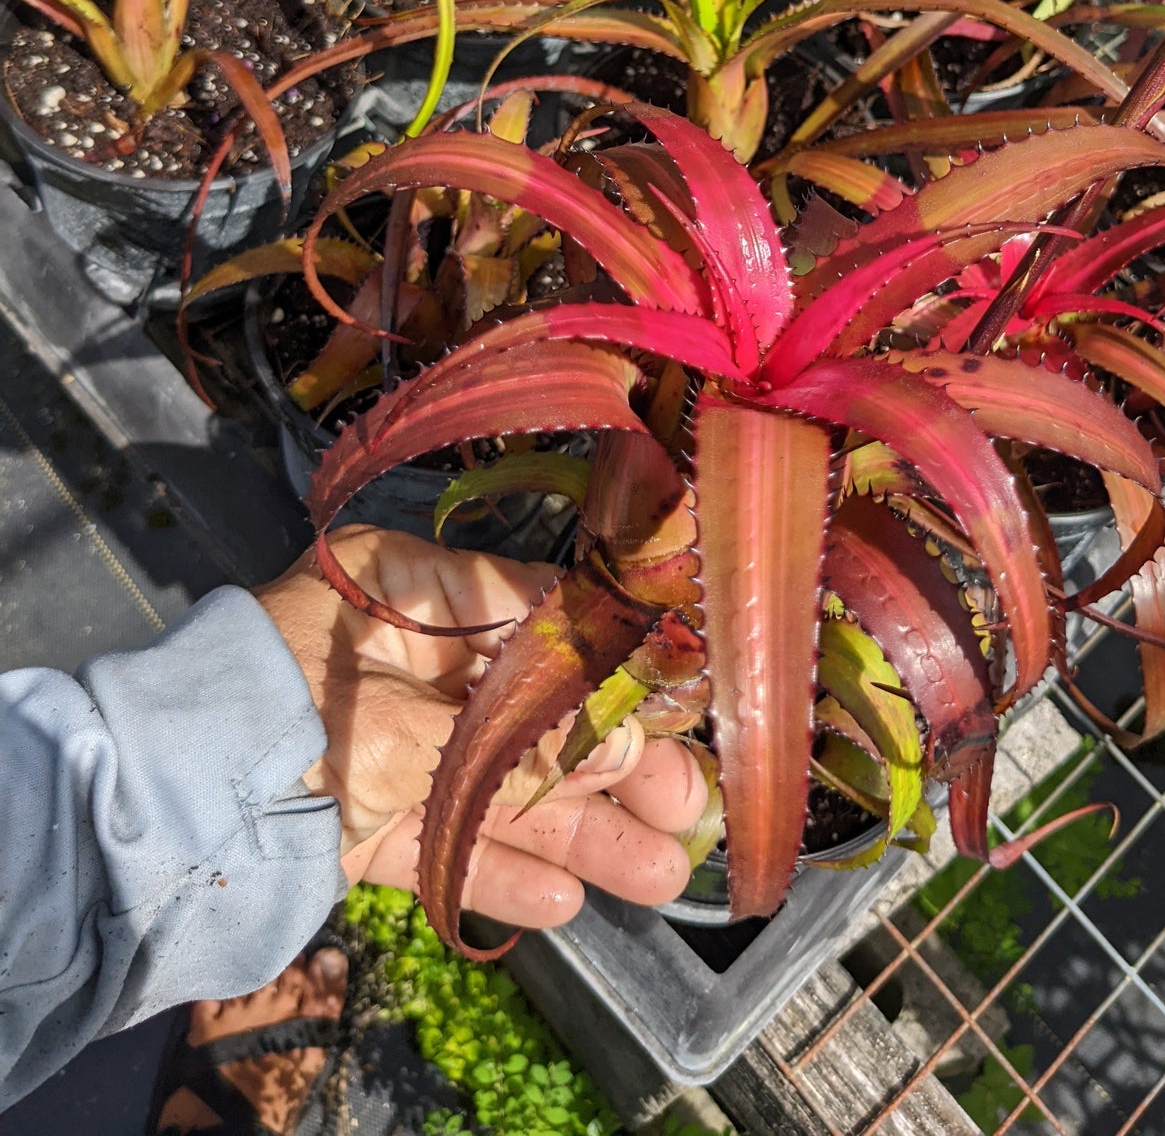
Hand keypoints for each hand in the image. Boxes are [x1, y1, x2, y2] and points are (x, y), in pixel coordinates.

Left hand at [255, 526, 705, 928]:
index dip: (612, 666)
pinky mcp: (360, 811)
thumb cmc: (288, 726)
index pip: (534, 615)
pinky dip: (499, 865)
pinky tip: (566, 900)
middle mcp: (402, 653)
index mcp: (405, 588)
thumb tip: (633, 750)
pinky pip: (446, 833)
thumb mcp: (414, 729)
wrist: (157, 819)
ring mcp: (382, 734)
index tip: (682, 704)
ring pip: (496, 780)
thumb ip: (523, 746)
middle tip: (684, 809)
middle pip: (526, 709)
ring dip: (575, 829)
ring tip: (654, 873)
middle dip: (607, 767)